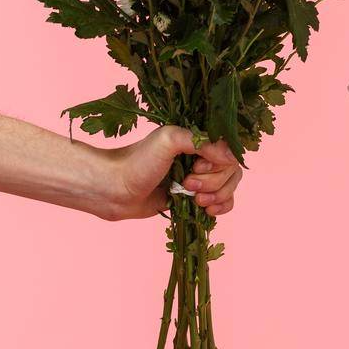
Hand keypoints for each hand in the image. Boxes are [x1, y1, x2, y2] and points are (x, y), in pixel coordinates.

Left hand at [99, 125, 242, 221]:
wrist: (115, 190)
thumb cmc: (138, 161)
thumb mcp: (169, 140)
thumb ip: (203, 142)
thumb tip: (233, 158)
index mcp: (198, 138)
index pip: (229, 149)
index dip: (219, 162)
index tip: (196, 166)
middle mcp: (202, 156)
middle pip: (231, 170)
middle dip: (213, 182)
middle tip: (187, 184)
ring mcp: (201, 178)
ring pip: (229, 187)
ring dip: (217, 196)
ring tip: (194, 199)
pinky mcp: (196, 197)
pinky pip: (224, 202)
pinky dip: (222, 206)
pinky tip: (210, 210)